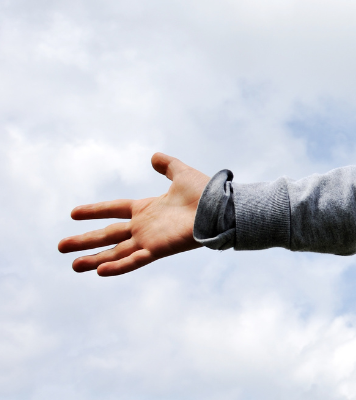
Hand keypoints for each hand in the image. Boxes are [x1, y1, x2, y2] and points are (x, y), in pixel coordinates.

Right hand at [58, 153, 208, 275]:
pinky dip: (118, 266)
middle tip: (61, 246)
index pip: (114, 209)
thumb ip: (167, 165)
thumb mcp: (181, 174)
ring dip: (94, 259)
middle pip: (108, 235)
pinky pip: (134, 260)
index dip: (94, 211)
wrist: (222, 207)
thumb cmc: (206, 193)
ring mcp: (150, 239)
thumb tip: (154, 156)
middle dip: (85, 241)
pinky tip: (99, 271)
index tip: (73, 213)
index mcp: (147, 209)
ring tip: (74, 266)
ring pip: (116, 252)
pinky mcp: (158, 249)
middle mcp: (145, 226)